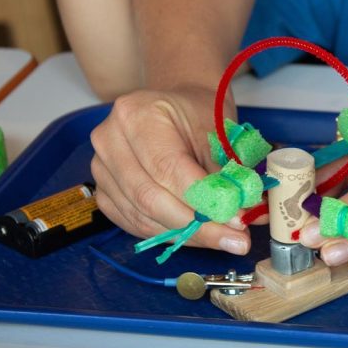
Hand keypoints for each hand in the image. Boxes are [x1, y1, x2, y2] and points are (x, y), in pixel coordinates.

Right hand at [90, 85, 251, 254]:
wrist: (174, 109)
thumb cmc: (196, 114)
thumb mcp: (217, 132)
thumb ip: (227, 174)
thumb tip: (246, 213)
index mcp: (136, 113)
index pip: (168, 168)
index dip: (203, 200)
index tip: (237, 220)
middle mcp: (110, 140)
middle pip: (151, 198)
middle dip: (197, 226)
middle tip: (235, 238)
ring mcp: (102, 169)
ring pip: (144, 217)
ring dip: (188, 235)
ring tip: (224, 238)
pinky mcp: (104, 193)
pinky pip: (136, 224)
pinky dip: (171, 234)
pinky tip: (199, 235)